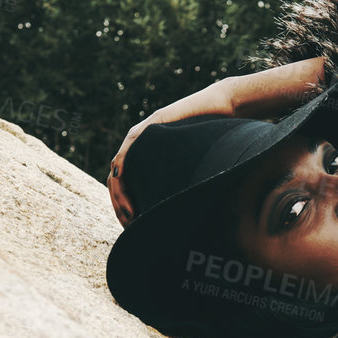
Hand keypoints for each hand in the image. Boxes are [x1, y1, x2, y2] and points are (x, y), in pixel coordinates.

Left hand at [106, 78, 236, 226]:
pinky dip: (122, 172)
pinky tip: (126, 187)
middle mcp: (139, 148)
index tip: (133, 227)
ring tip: (130, 215)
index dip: (125, 208)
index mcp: (147, 159)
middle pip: (117, 181)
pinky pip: (125, 153)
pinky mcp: (147, 128)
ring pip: (117, 170)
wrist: (220, 110)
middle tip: (129, 226)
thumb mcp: (192, 170)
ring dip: (119, 195)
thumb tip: (186, 217)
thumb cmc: (213, 141)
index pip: (127, 187)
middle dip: (119, 206)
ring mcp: (140, 137)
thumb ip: (182, 185)